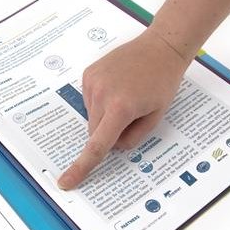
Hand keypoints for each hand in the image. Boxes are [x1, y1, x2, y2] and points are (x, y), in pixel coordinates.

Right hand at [57, 29, 189, 188]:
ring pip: (92, 117)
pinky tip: (118, 87)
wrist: (159, 48)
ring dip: (106, 115)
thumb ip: (133, 138)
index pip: (97, 145)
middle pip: (95, 132)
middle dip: (109, 132)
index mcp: (121, 108)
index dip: (81, 167)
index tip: (66, 181)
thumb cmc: (163, 82)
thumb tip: (113, 146)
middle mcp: (101, 94)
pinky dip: (101, 101)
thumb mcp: (155, 117)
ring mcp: (92, 82)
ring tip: (127, 95)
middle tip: (132, 114)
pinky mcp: (88, 74)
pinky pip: (89, 100)